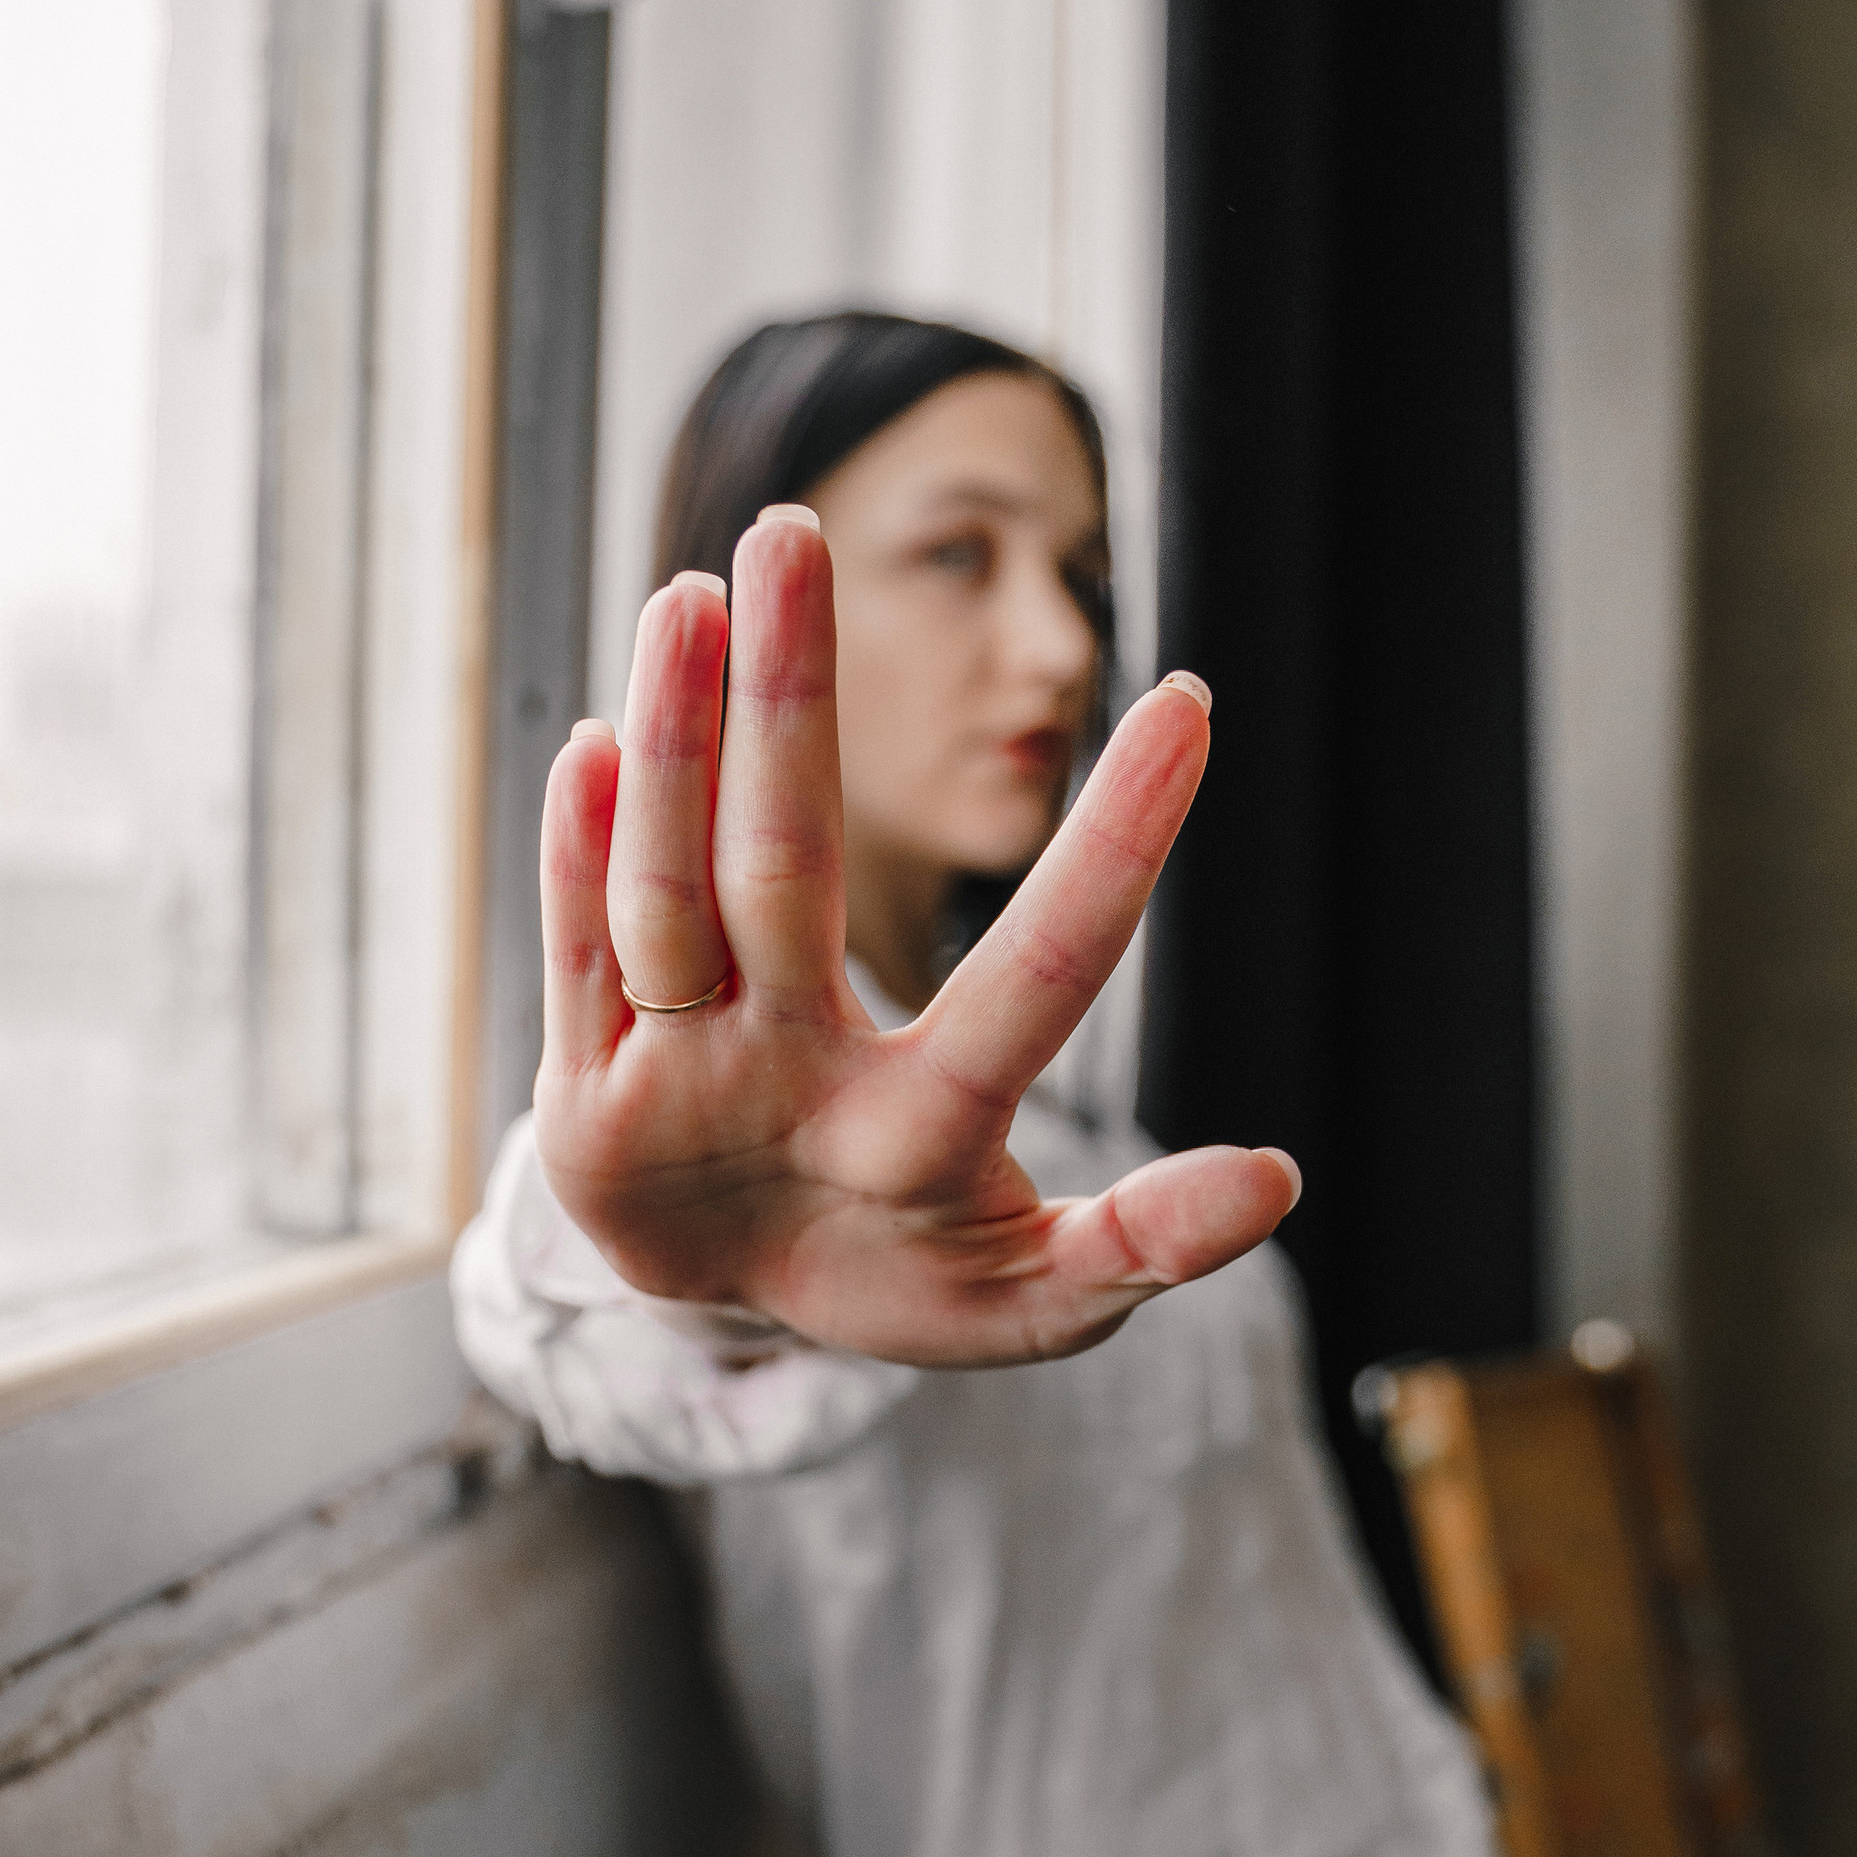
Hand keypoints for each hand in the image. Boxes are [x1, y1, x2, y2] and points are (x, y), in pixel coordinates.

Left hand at [531, 504, 1299, 1367]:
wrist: (727, 1329)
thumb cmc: (910, 1272)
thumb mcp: (1036, 1298)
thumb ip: (1144, 1240)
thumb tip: (1279, 1178)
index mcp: (916, 1150)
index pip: (1033, 988)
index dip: (1112, 854)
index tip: (1188, 705)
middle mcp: (780, 1100)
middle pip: (780, 883)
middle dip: (788, 703)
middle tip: (793, 526)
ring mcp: (666, 1086)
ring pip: (661, 895)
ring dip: (671, 738)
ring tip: (695, 585)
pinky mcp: (580, 1079)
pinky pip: (577, 942)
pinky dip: (580, 840)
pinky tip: (597, 729)